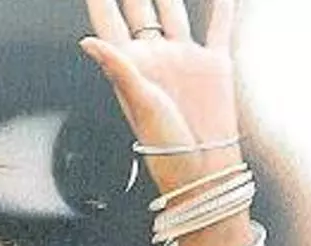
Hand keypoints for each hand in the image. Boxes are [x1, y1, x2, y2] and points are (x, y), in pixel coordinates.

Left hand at [80, 0, 240, 190]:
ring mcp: (183, 58)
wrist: (202, 165)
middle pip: (139, 9)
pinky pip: (218, 27)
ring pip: (174, 11)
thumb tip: (87, 41)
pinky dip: (223, 8)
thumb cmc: (165, 143)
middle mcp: (154, 56)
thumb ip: (116, 67)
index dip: (100, 0)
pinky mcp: (213, 65)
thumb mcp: (138, 103)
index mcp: (130, 64)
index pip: (108, 21)